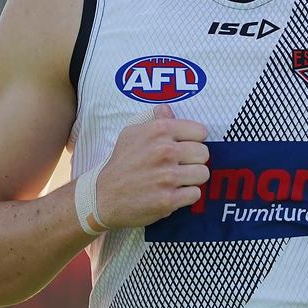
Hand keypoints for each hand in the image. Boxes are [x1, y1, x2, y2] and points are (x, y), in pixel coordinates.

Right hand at [96, 104, 209, 229]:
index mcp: (160, 130)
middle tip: (180, 165)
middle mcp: (165, 151)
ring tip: (178, 180)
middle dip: (195, 160)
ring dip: (192, 179)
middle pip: (204, 154)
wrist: (103, 196)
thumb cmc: (121, 162)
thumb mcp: (132, 133)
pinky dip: (186, 196)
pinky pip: (195, 194)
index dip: (194, 140)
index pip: (201, 132)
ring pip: (203, 174)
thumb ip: (155, 120)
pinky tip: (173, 193)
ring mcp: (167, 176)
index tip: (185, 147)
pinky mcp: (168, 200)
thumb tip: (167, 108)